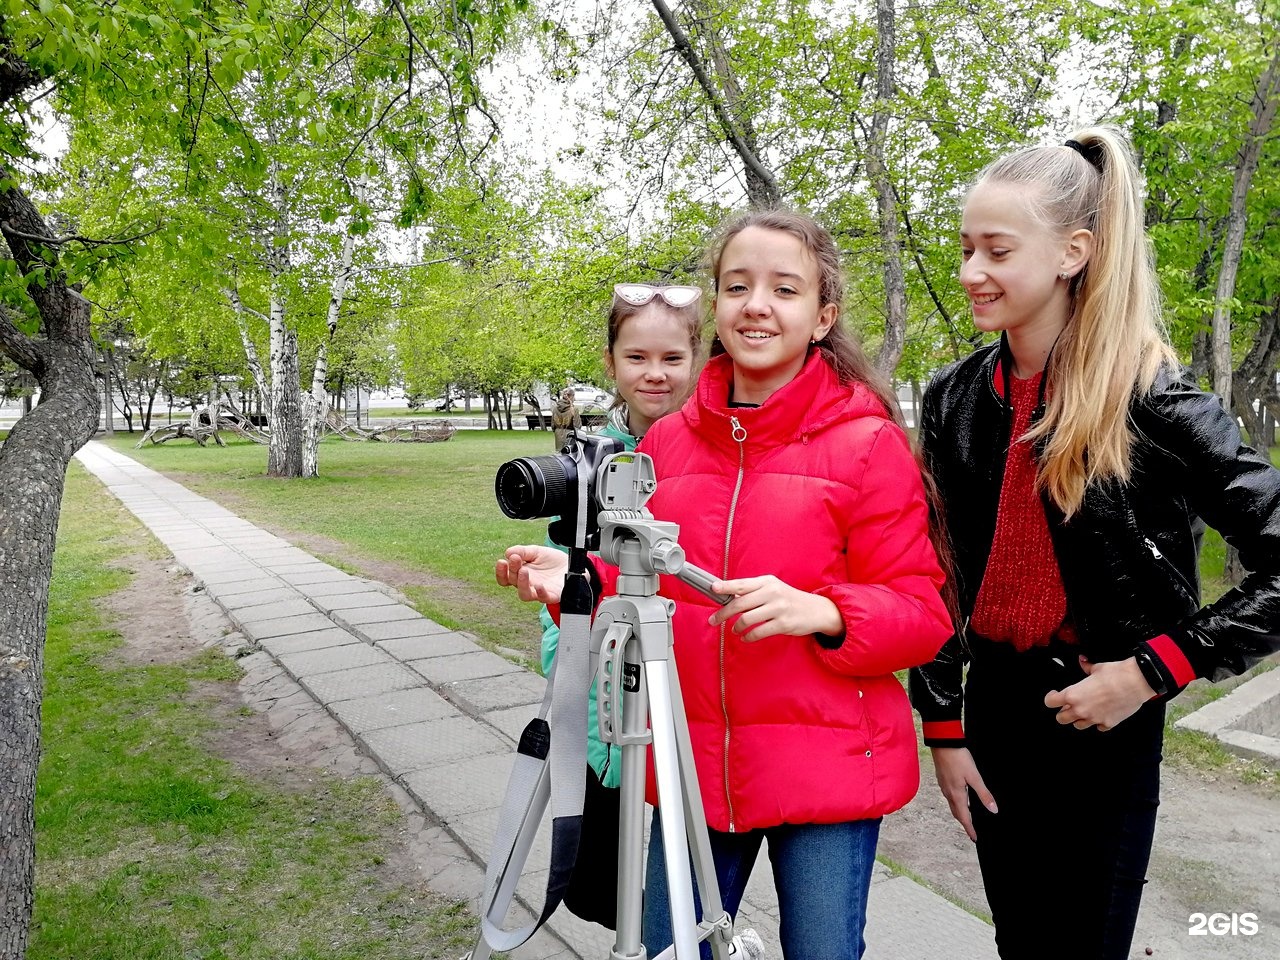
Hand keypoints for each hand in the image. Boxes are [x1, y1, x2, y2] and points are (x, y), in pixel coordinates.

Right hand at [495, 545, 567, 603]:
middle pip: (513, 582)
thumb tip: (508, 553)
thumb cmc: (551, 561)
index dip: (501, 572)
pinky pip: (544, 598)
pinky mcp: (552, 595)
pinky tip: (539, 585)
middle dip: (512, 570)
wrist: (570, 564)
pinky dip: (540, 593)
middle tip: (515, 559)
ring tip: (523, 571)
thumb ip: (522, 551)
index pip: (505, 577)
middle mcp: (527, 584)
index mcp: (520, 574)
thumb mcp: (536, 551)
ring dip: (522, 583)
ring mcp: (538, 591)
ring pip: (524, 595)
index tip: (502, 561)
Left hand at [707, 575, 842, 641]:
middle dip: (723, 613)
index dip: (725, 586)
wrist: (816, 610)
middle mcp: (772, 592)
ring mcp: (778, 608)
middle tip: (713, 620)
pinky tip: (745, 638)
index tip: (712, 588)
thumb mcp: (773, 589)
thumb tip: (728, 597)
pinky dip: (748, 637)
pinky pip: (758, 632)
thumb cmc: (789, 599)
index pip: (741, 584)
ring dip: (736, 627)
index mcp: (767, 582)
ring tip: (734, 630)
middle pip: (740, 603)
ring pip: (747, 619)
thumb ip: (753, 592)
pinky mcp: (783, 624)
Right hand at [930, 747, 996, 842]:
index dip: (970, 829)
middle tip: (972, 830)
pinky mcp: (942, 779)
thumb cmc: (958, 758)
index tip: (975, 838)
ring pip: (952, 804)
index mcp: (957, 795)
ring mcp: (943, 786)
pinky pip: (949, 796)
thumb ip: (984, 794)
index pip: (964, 817)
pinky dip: (956, 802)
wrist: (943, 743)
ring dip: (960, 812)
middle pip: (957, 813)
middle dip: (964, 822)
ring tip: (969, 816)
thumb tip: (993, 810)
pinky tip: (961, 797)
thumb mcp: (975, 777)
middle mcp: (948, 793)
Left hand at [1043, 656, 1154, 731]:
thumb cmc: (1116, 673)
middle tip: (1069, 705)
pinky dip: (1098, 722)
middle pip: (1061, 718)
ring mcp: (1094, 718)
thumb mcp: (1096, 667)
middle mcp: (1081, 709)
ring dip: (1079, 719)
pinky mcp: (1108, 723)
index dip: (1051, 698)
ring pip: (1078, 726)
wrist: (1137, 682)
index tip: (1054, 695)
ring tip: (1085, 710)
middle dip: (1063, 712)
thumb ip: (1086, 667)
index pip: (1051, 702)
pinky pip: (1098, 727)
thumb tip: (1082, 661)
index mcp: (1073, 694)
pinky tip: (1102, 714)